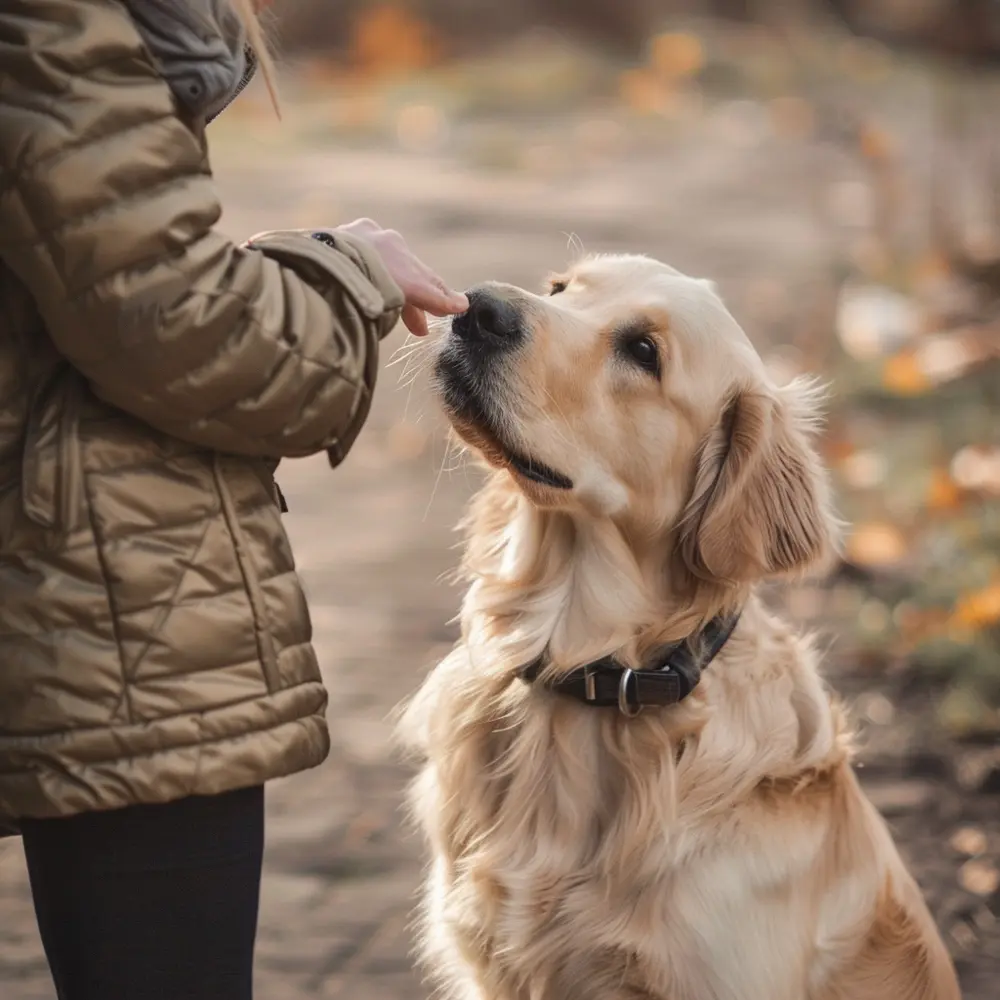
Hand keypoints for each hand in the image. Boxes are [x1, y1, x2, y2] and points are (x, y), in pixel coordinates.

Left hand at [329, 218, 467, 336]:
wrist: (332, 267)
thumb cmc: (378, 275)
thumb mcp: (414, 289)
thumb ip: (437, 297)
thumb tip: (464, 304)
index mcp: (392, 241)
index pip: (415, 272)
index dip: (428, 298)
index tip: (430, 320)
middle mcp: (368, 236)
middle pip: (392, 272)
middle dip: (405, 299)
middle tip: (413, 327)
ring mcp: (342, 242)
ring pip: (368, 270)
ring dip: (381, 291)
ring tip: (383, 315)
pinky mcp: (320, 252)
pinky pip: (344, 271)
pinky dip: (354, 285)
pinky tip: (353, 297)